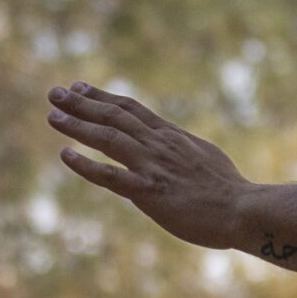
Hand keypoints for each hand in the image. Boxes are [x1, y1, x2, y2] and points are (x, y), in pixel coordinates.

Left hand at [46, 82, 248, 247]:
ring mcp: (153, 167)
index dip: (102, 97)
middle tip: (54, 92)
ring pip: (109, 139)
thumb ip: (181, 147)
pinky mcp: (149, 193)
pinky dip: (85, 165)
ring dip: (78, 126)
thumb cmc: (229, 190)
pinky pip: (110, 176)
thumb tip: (171, 142)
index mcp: (171, 136)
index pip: (131, 109)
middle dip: (81, 103)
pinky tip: (65, 155)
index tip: (79, 87)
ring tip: (52, 116)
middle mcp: (159, 145)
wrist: (244, 210)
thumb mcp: (204, 156)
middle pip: (114, 117)